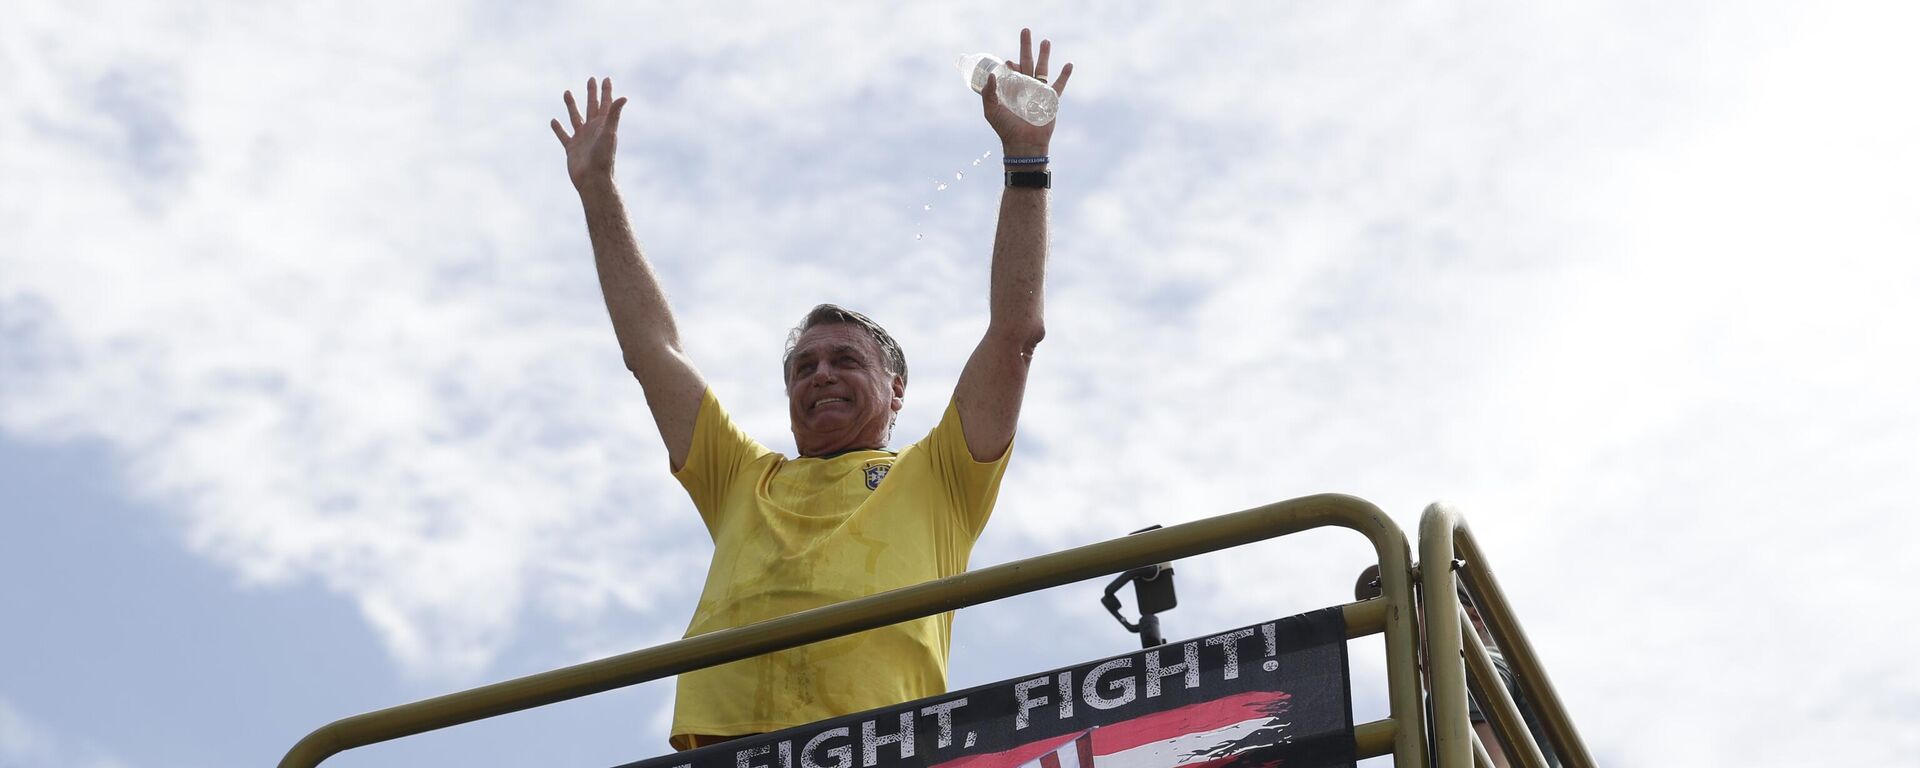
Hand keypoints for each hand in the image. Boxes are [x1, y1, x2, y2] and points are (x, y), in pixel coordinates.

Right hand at [551, 77, 627, 189]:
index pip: (606, 104)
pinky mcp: (571, 148)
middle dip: (591, 93)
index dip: (606, 91)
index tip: (606, 78)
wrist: (593, 180)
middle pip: (592, 106)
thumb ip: (614, 114)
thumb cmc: (604, 158)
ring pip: (575, 117)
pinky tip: (553, 120)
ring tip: (566, 92)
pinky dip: (558, 128)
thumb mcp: (609, 133)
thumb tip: (624, 97)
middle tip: (591, 79)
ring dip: (571, 105)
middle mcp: (593, 130)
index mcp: (603, 125)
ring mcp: (582, 138)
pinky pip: (563, 135)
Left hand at [980, 28, 1072, 156]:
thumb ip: (989, 93)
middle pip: (1027, 62)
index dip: (1011, 64)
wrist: (1023, 144)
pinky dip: (1064, 75)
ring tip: (1046, 41)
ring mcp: (1039, 93)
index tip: (1009, 63)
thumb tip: (993, 74)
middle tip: (1025, 30)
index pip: (1012, 70)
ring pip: (1042, 69)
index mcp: (1012, 89)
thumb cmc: (1006, 129)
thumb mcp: (991, 111)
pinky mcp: (1051, 100)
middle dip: (1027, 46)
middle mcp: (1025, 87)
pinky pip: (1059, 85)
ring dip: (1045, 55)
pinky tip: (1068, 65)